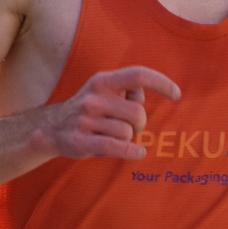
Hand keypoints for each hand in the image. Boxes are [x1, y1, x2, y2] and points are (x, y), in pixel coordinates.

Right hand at [31, 66, 179, 161]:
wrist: (50, 129)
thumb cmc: (88, 110)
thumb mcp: (103, 90)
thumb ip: (126, 88)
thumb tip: (142, 95)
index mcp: (102, 81)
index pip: (138, 75)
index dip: (161, 83)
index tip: (176, 94)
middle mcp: (94, 98)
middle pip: (137, 112)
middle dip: (140, 124)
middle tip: (131, 128)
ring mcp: (86, 120)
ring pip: (128, 132)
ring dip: (129, 138)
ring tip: (117, 137)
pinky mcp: (81, 141)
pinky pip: (117, 146)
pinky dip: (131, 151)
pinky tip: (138, 153)